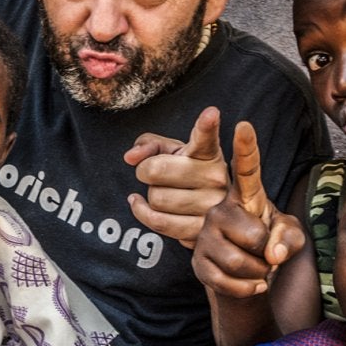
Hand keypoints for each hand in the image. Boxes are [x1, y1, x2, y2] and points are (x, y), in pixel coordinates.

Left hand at [125, 108, 229, 246]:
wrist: (209, 211)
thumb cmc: (187, 174)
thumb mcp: (173, 152)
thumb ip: (149, 145)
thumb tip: (129, 157)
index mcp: (209, 154)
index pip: (205, 138)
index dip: (207, 125)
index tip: (211, 113)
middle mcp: (215, 178)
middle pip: (157, 170)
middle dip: (145, 171)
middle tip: (151, 172)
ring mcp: (211, 206)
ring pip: (156, 198)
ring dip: (150, 195)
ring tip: (162, 190)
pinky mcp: (201, 231)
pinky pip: (158, 222)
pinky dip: (141, 212)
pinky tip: (138, 203)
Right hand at [192, 121, 304, 296]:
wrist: (248, 278)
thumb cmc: (271, 247)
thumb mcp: (292, 237)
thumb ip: (290, 238)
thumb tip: (271, 253)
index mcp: (246, 196)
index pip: (247, 170)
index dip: (246, 148)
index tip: (244, 125)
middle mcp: (219, 210)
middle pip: (252, 235)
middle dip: (267, 253)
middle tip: (267, 255)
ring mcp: (205, 235)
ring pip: (239, 261)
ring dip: (258, 273)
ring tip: (259, 268)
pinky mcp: (197, 261)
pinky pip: (226, 281)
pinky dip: (248, 289)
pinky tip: (252, 284)